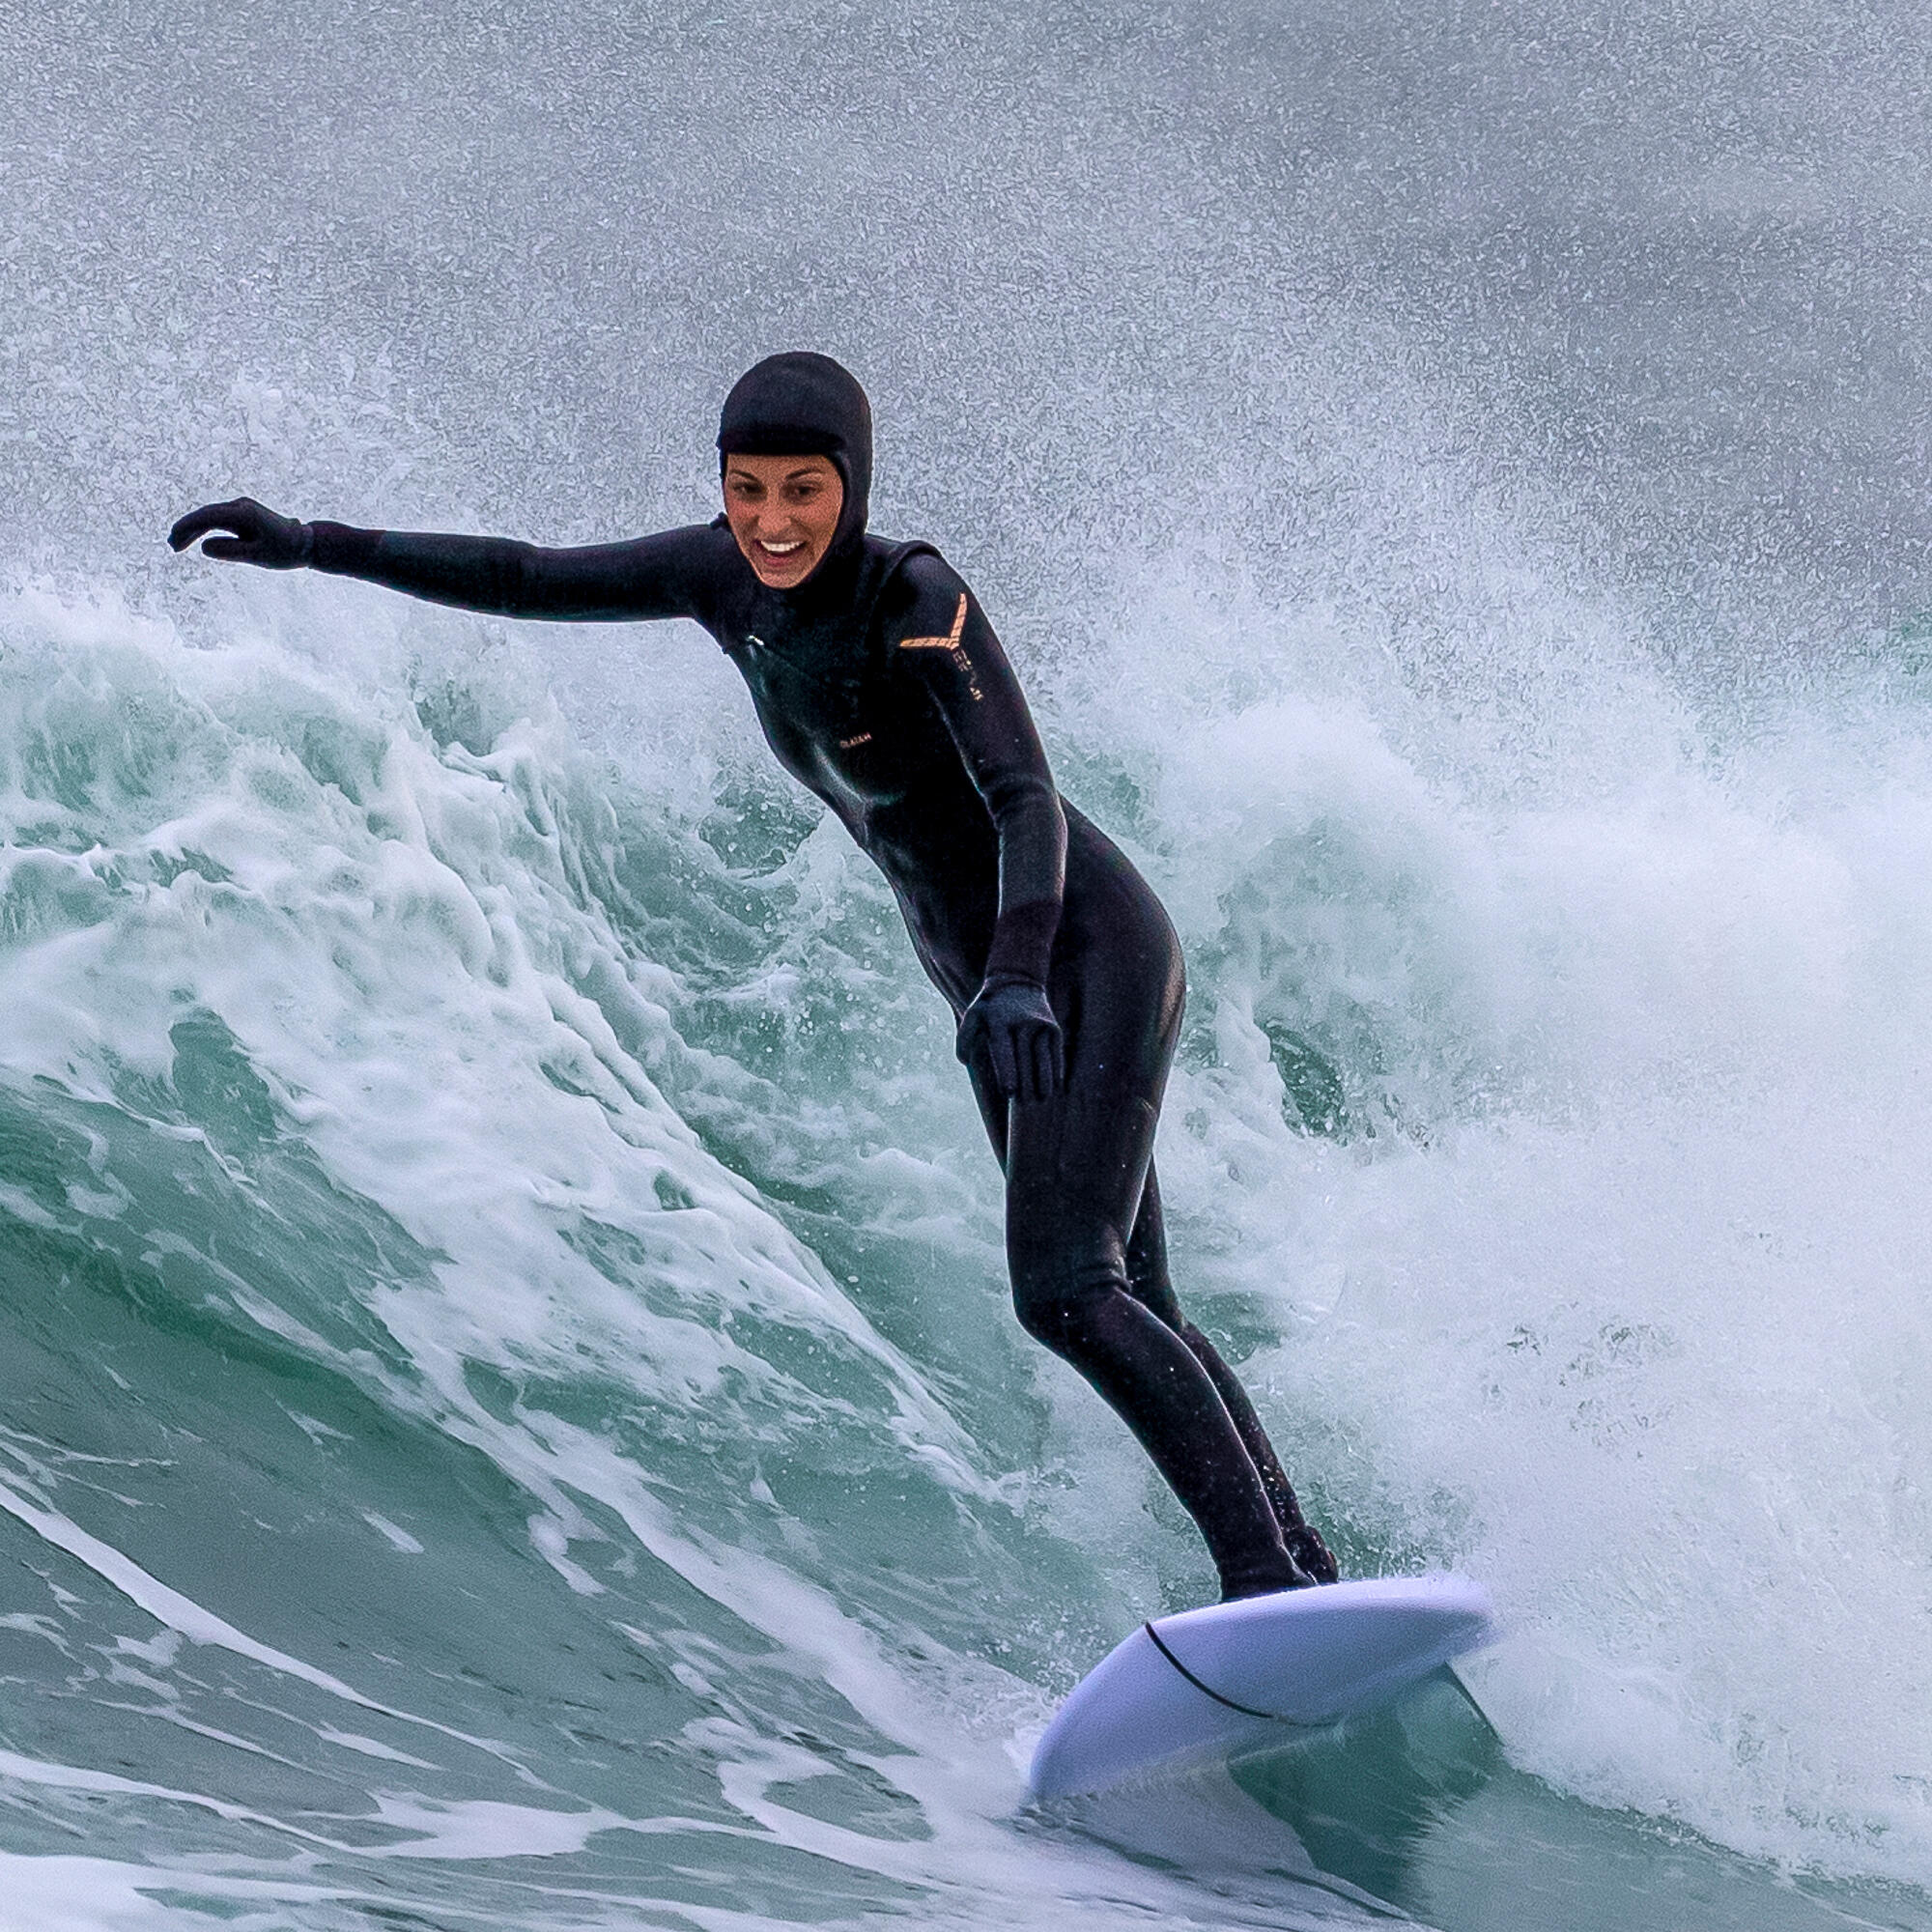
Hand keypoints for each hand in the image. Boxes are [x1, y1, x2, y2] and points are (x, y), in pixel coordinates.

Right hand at [168, 497, 312, 568]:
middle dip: (186, 529)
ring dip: (193, 529)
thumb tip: (204, 547)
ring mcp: (241, 508)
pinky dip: (205, 528)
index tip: (174, 542)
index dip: (188, 528)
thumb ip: (231, 551)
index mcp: (244, 514)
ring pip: (210, 516)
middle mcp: (240, 506)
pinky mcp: (243, 514)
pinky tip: (195, 539)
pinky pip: (218, 519)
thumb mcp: (257, 556)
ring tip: (176, 544)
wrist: (306, 543)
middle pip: (205, 514)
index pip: (207, 517)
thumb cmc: (285, 552)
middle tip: (171, 546)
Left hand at [956, 975, 1062, 1103]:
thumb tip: (964, 1062)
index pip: (1004, 1050)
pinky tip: (1055, 1087)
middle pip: (1025, 1059)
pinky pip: (1056, 1054)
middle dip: (1026, 1083)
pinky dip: (1056, 1070)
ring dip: (1044, 1081)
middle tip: (1024, 1106)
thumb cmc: (990, 1006)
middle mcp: (1022, 1023)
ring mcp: (1040, 1025)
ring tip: (1042, 1100)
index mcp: (1000, 1022)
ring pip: (1044, 1058)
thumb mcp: (972, 1015)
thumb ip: (963, 1038)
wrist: (1018, 980)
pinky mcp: (1053, 1028)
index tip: (1010, 1092)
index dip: (1007, 1072)